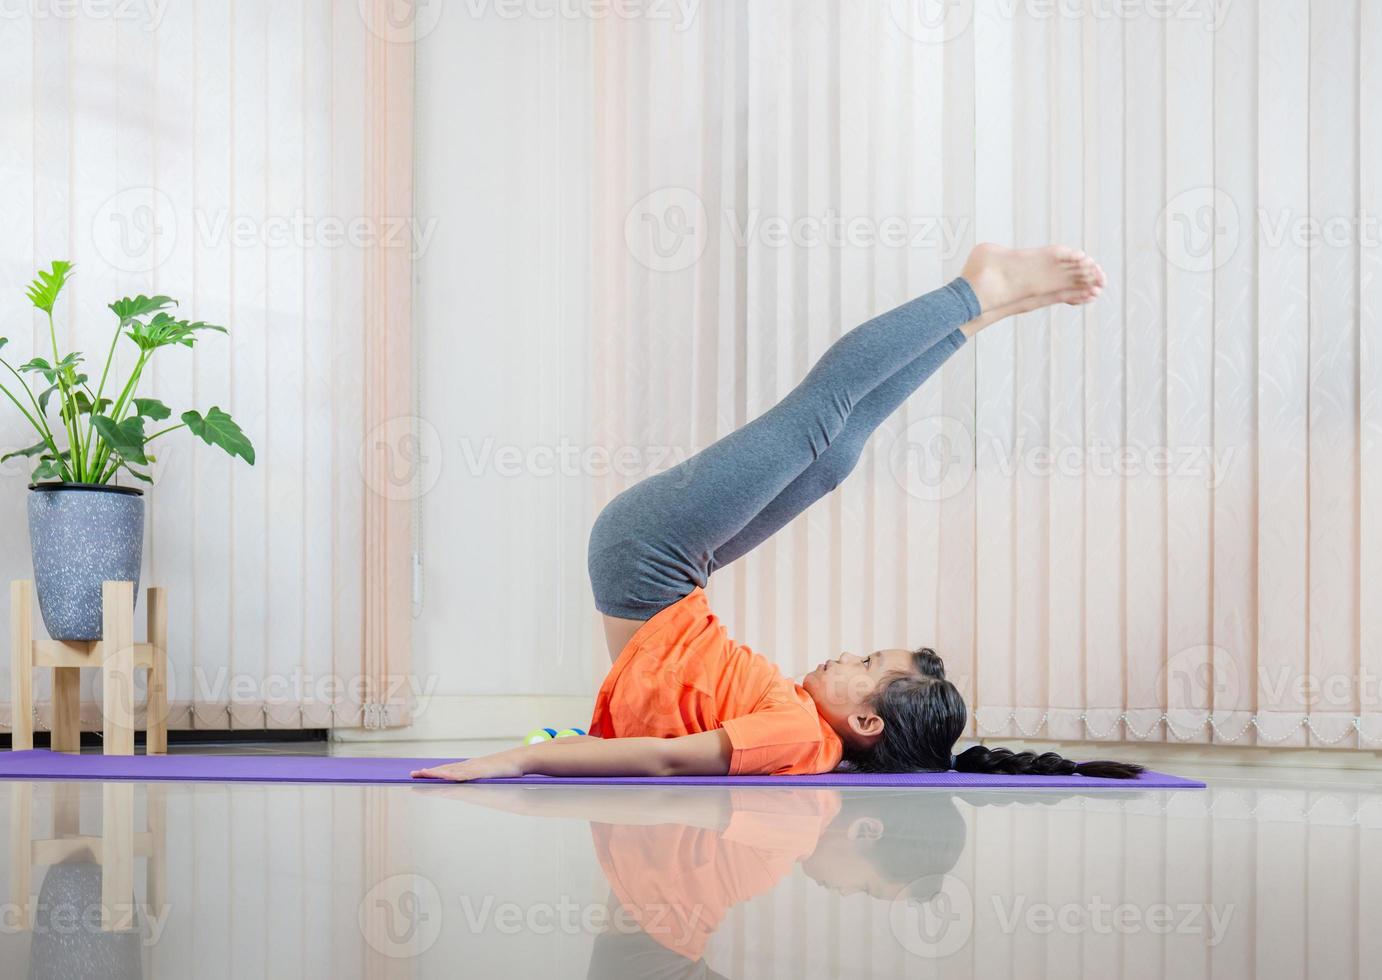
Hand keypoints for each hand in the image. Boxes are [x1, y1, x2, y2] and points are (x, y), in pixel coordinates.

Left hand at [410, 749, 526, 781]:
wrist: (518, 760)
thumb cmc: (503, 769)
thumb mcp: (486, 775)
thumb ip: (475, 779)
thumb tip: (465, 784)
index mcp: (468, 768)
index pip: (446, 770)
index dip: (432, 772)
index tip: (418, 773)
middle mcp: (468, 766)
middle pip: (445, 770)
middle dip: (429, 772)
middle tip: (412, 774)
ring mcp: (474, 768)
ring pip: (452, 771)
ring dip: (437, 773)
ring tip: (423, 773)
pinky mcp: (482, 771)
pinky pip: (466, 774)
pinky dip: (454, 775)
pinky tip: (445, 776)